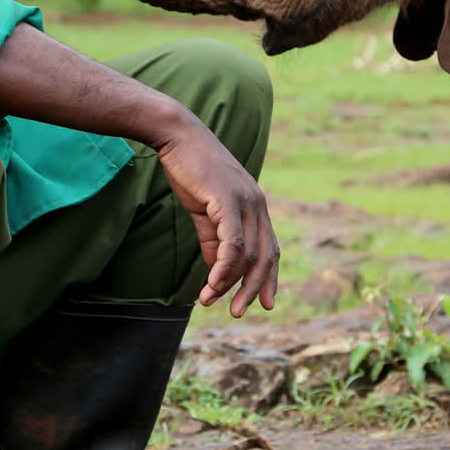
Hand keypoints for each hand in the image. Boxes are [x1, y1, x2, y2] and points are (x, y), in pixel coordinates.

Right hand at [153, 120, 279, 316]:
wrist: (178, 137)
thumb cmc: (191, 170)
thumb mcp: (205, 210)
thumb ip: (213, 239)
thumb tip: (216, 269)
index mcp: (256, 206)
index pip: (271, 248)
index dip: (269, 278)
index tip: (265, 303)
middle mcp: (258, 204)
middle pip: (266, 256)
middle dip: (253, 288)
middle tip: (237, 312)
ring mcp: (246, 201)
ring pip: (248, 254)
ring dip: (229, 283)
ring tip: (210, 301)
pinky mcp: (228, 200)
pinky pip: (232, 243)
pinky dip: (223, 267)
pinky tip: (212, 284)